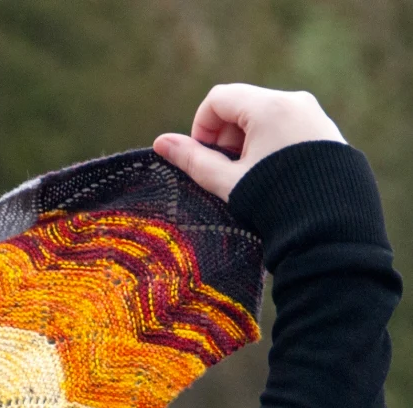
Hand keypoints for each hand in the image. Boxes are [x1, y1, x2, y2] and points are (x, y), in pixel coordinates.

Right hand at [153, 83, 346, 201]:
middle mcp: (293, 101)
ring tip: (248, 177)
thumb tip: (160, 143)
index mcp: (268, 107)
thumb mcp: (226, 181)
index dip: (201, 127)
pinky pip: (286, 126)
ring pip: (264, 116)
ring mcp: (313, 114)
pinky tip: (271, 177)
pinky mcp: (325, 131)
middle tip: (224, 171)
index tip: (202, 157)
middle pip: (242, 105)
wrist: (329, 225)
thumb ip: (192, 160)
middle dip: (224, 136)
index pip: (218, 98)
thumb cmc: (273, 203)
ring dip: (246, 141)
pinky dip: (269, 144)